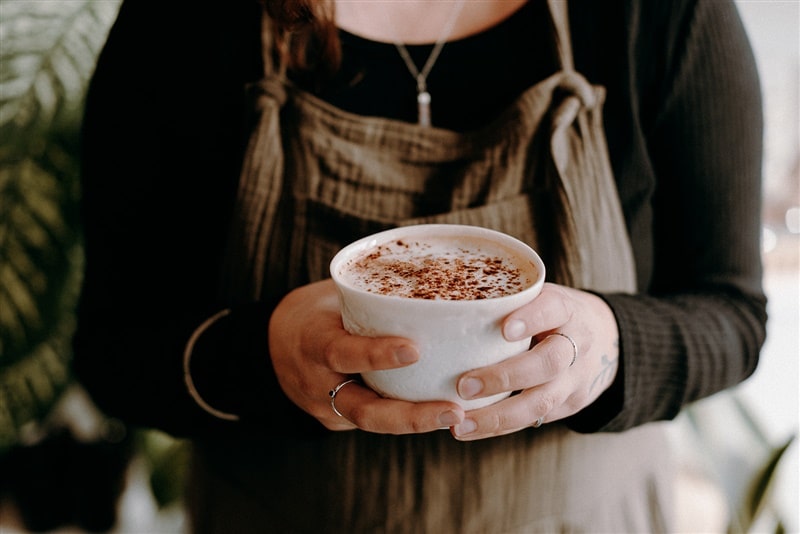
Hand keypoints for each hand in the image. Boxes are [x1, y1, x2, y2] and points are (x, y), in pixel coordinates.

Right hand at [268, 279, 464, 432]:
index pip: (343, 353)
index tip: (415, 349)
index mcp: (313, 343)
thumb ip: (372, 298)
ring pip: (373, 423)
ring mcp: (326, 409)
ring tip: (455, 415)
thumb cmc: (317, 312)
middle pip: (364, 411)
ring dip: (416, 423)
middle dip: (410, 416)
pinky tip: (440, 413)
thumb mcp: (334, 298)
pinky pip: (374, 422)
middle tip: (452, 409)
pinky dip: (406, 418)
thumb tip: (435, 272)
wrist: (272, 344)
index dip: (377, 354)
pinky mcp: (337, 422)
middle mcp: (317, 384)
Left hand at [451, 283, 618, 439]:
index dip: (532, 319)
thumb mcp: (540, 296)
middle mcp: (576, 345)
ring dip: (497, 416)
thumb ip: (506, 300)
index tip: (505, 329)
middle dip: (505, 377)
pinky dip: (498, 427)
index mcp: (566, 310)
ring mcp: (575, 379)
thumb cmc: (551, 313)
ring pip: (541, 402)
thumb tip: (442, 301)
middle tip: (463, 385)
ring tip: (460, 424)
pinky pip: (532, 420)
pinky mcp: (568, 405)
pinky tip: (467, 428)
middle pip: (548, 363)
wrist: (605, 340)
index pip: (553, 309)